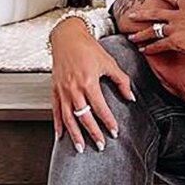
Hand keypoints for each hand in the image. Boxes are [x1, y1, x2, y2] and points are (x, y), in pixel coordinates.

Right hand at [49, 17, 134, 151]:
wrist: (67, 36)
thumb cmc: (88, 48)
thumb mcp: (109, 62)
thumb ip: (121, 81)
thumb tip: (130, 97)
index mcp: (88, 82)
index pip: (100, 108)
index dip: (108, 122)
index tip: (114, 132)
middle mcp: (74, 89)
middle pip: (84, 117)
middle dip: (93, 133)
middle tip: (100, 145)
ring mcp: (63, 90)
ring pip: (68, 118)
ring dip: (74, 135)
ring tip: (80, 148)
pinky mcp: (55, 89)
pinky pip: (56, 111)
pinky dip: (57, 125)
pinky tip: (60, 136)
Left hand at [132, 0, 184, 54]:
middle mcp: (178, 15)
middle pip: (155, 13)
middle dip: (142, 14)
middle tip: (131, 15)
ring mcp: (174, 28)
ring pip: (153, 30)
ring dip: (141, 34)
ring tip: (131, 37)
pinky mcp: (174, 41)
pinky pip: (159, 45)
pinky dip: (150, 48)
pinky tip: (143, 51)